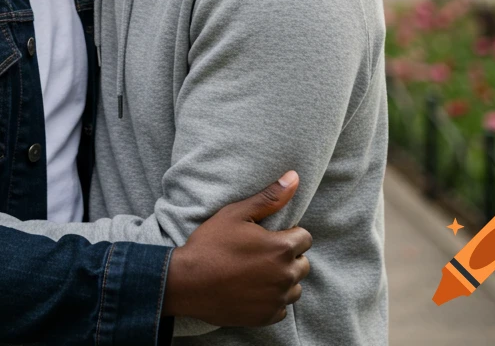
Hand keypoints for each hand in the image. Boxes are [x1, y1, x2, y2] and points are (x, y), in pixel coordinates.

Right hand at [163, 170, 311, 326]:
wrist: (188, 282)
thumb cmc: (211, 244)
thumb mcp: (236, 213)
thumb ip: (269, 197)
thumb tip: (295, 177)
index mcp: (281, 248)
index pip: (306, 238)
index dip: (289, 234)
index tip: (269, 235)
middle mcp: (285, 276)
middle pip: (303, 264)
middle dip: (288, 256)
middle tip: (261, 253)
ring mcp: (277, 300)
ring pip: (295, 287)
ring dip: (283, 279)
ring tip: (257, 271)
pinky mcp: (267, 317)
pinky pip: (282, 307)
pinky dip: (272, 299)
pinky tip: (252, 289)